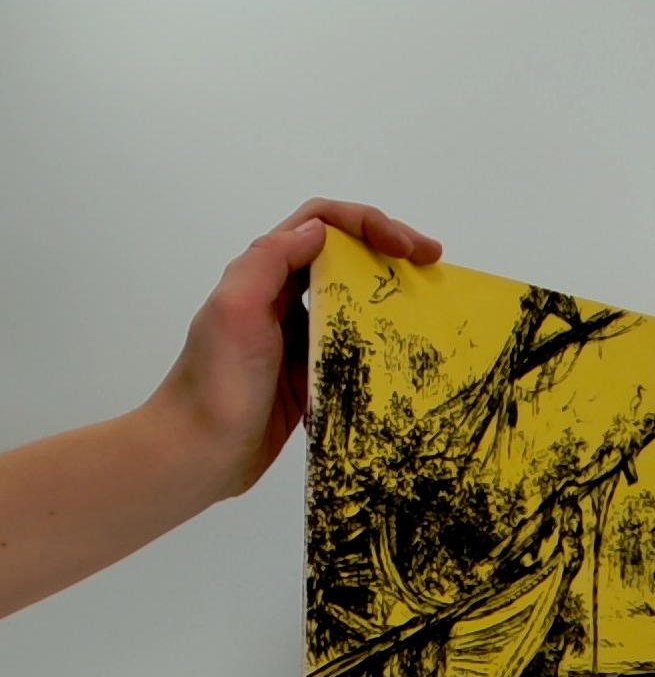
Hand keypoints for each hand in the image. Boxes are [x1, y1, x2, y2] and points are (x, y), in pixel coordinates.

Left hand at [147, 199, 441, 499]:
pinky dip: (384, 341)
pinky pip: (356, 347)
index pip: (323, 224)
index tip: (407, 248)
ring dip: (392, 293)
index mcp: (265, 272)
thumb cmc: (215, 384)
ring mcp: (301, 337)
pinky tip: (408, 351)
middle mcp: (284, 298)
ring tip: (431, 300)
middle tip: (433, 262)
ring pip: (356, 300)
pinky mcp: (314, 375)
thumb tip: (321, 231)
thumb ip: (271, 261)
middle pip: (347, 256)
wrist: (200, 452)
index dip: (368, 225)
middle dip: (391, 250)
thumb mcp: (235, 309)